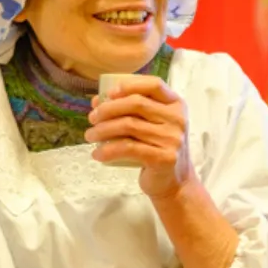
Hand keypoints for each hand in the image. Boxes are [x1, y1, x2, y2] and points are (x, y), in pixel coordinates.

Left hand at [85, 76, 195, 199]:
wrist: (174, 182)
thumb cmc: (157, 148)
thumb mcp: (151, 125)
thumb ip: (130, 111)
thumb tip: (96, 101)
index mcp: (176, 105)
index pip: (154, 85)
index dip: (129, 85)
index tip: (109, 94)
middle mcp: (177, 120)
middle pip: (137, 103)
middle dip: (108, 109)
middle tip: (92, 118)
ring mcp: (172, 139)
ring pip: (129, 125)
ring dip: (103, 130)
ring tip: (90, 136)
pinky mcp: (164, 158)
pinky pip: (128, 148)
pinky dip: (108, 150)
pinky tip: (97, 154)